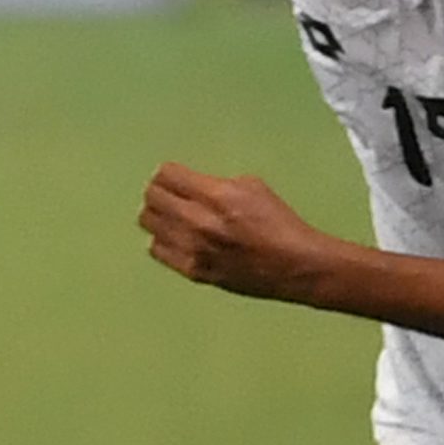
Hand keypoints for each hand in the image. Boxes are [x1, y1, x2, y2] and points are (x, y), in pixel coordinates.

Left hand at [140, 163, 337, 304]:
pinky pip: (157, 249)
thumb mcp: (253, 187)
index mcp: (217, 195)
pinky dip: (163, 240)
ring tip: (171, 216)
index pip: (166, 175)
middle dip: (158, 191)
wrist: (294, 265)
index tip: (174, 177)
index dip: (168, 173)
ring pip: (148, 223)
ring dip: (158, 215)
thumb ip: (218, 183)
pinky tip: (177, 238)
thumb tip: (193, 185)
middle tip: (169, 194)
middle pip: (152, 197)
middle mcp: (200, 222)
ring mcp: (194, 249)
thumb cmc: (279, 223)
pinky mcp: (193, 271)